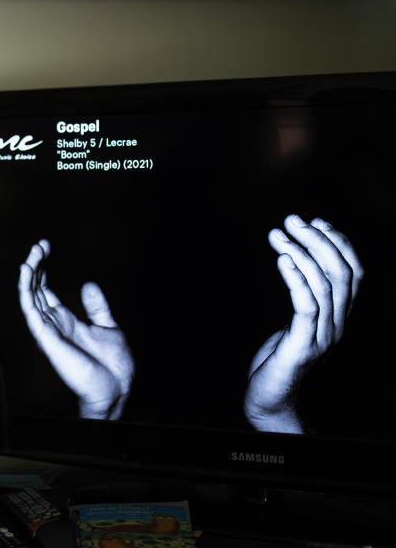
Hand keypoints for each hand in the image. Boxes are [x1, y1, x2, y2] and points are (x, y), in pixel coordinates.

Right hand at [19, 240, 133, 418]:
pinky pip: (31, 311)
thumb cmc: (113, 366)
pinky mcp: (47, 338)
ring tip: (34, 253)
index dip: (43, 269)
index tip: (46, 247)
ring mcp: (48, 330)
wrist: (117, 388)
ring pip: (30, 297)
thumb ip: (96, 307)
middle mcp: (53, 324)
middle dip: (35, 265)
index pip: (45, 290)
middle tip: (40, 245)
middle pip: (35, 289)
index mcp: (65, 321)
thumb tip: (88, 284)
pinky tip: (26, 271)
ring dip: (29, 273)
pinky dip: (26, 290)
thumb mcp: (108, 326)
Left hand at [244, 216, 361, 432]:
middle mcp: (338, 325)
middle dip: (317, 240)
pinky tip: (281, 260)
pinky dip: (295, 279)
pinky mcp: (303, 347)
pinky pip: (306, 307)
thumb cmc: (276, 360)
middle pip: (341, 273)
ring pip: (324, 285)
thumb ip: (303, 298)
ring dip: (300, 253)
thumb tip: (295, 258)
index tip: (315, 221)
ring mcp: (323, 337)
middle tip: (291, 220)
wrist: (269, 401)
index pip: (353, 272)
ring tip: (278, 235)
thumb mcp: (294, 324)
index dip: (339, 243)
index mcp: (339, 317)